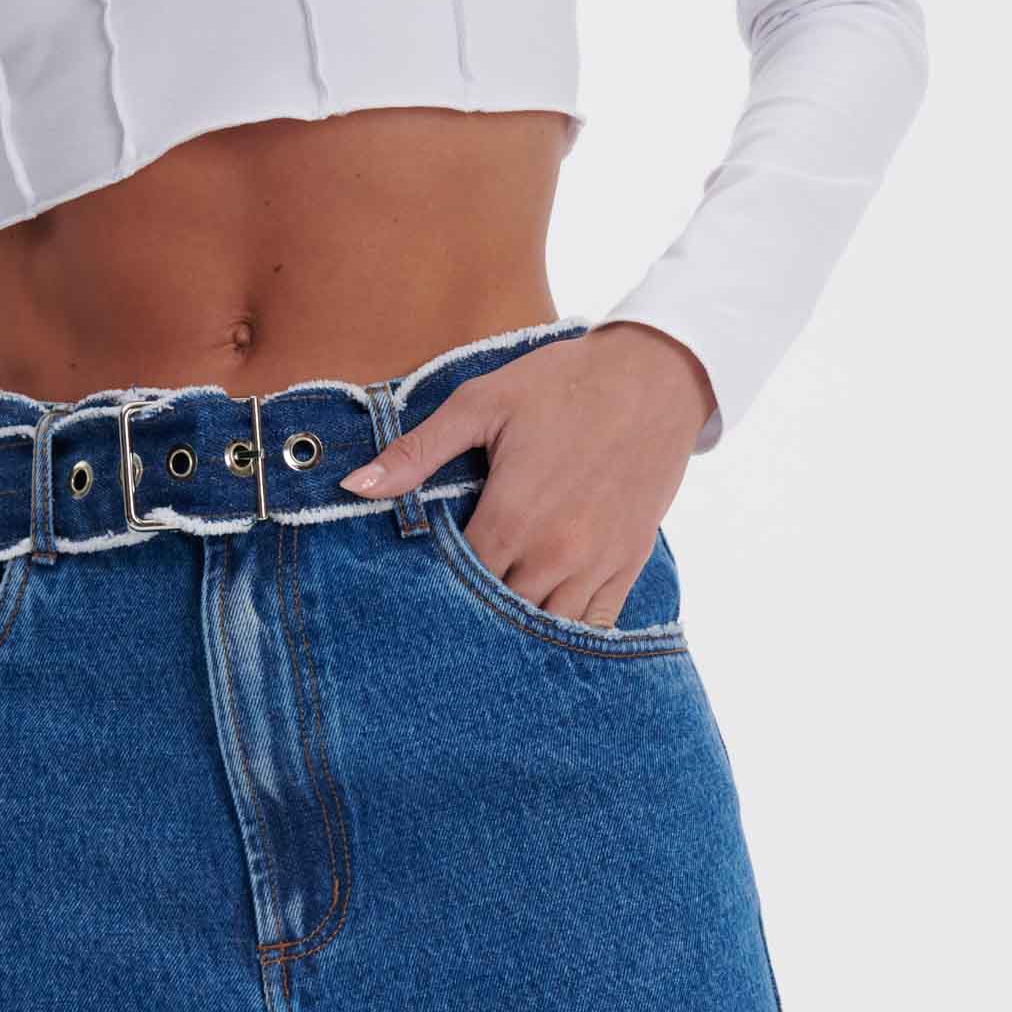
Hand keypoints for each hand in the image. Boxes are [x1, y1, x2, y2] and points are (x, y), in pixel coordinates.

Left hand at [340, 322, 715, 626]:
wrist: (657, 377)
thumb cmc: (564, 384)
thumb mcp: (481, 403)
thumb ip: (417, 452)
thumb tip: (354, 485)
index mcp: (510, 517)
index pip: (456, 585)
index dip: (433, 592)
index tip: (415, 591)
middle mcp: (552, 553)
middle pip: (497, 615)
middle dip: (471, 616)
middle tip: (444, 619)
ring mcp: (593, 565)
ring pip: (544, 629)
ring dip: (516, 632)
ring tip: (488, 630)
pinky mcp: (626, 564)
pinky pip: (594, 626)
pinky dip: (566, 635)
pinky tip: (542, 634)